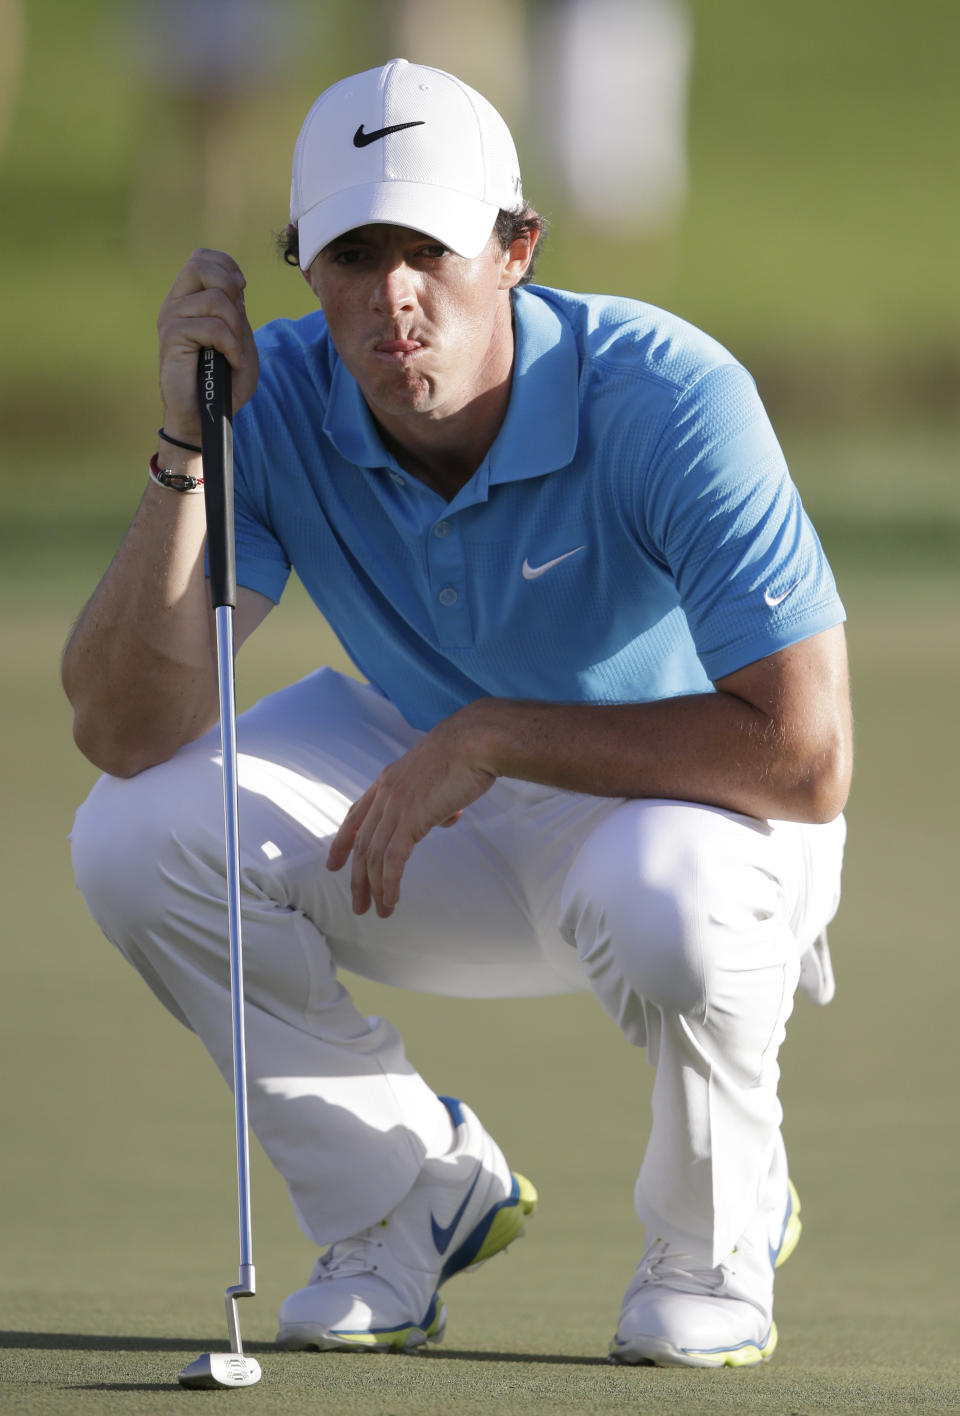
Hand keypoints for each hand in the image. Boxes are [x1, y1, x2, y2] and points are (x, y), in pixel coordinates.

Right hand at [156, 249, 259, 442]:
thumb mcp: (239, 338)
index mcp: (189, 298)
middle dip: (230, 287)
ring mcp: (170, 319)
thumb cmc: (224, 381)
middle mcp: (175, 303)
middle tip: (239, 317)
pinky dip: (231, 346)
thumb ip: (236, 309)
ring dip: (236, 328)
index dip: (227, 266)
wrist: (206, 415)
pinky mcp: (171, 338)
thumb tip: (232, 284)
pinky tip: (232, 362)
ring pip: (215, 300)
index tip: (241, 292)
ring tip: (235, 353)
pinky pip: (212, 327)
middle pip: (200, 265)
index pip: (202, 258)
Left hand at [326, 713, 496, 917]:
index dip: (342, 842)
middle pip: (362, 843)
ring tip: (378, 911)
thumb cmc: (468, 752)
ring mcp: (396, 805)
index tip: (334, 864)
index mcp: (388, 780)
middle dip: (358, 878)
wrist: (477, 740)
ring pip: (375, 856)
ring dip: (375, 888)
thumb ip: (436, 798)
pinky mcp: (412, 818)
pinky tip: (391, 900)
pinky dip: (389, 883)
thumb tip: (445, 817)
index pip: (356, 815)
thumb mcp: (441, 776)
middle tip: (358, 904)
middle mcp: (385, 793)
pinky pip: (394, 859)